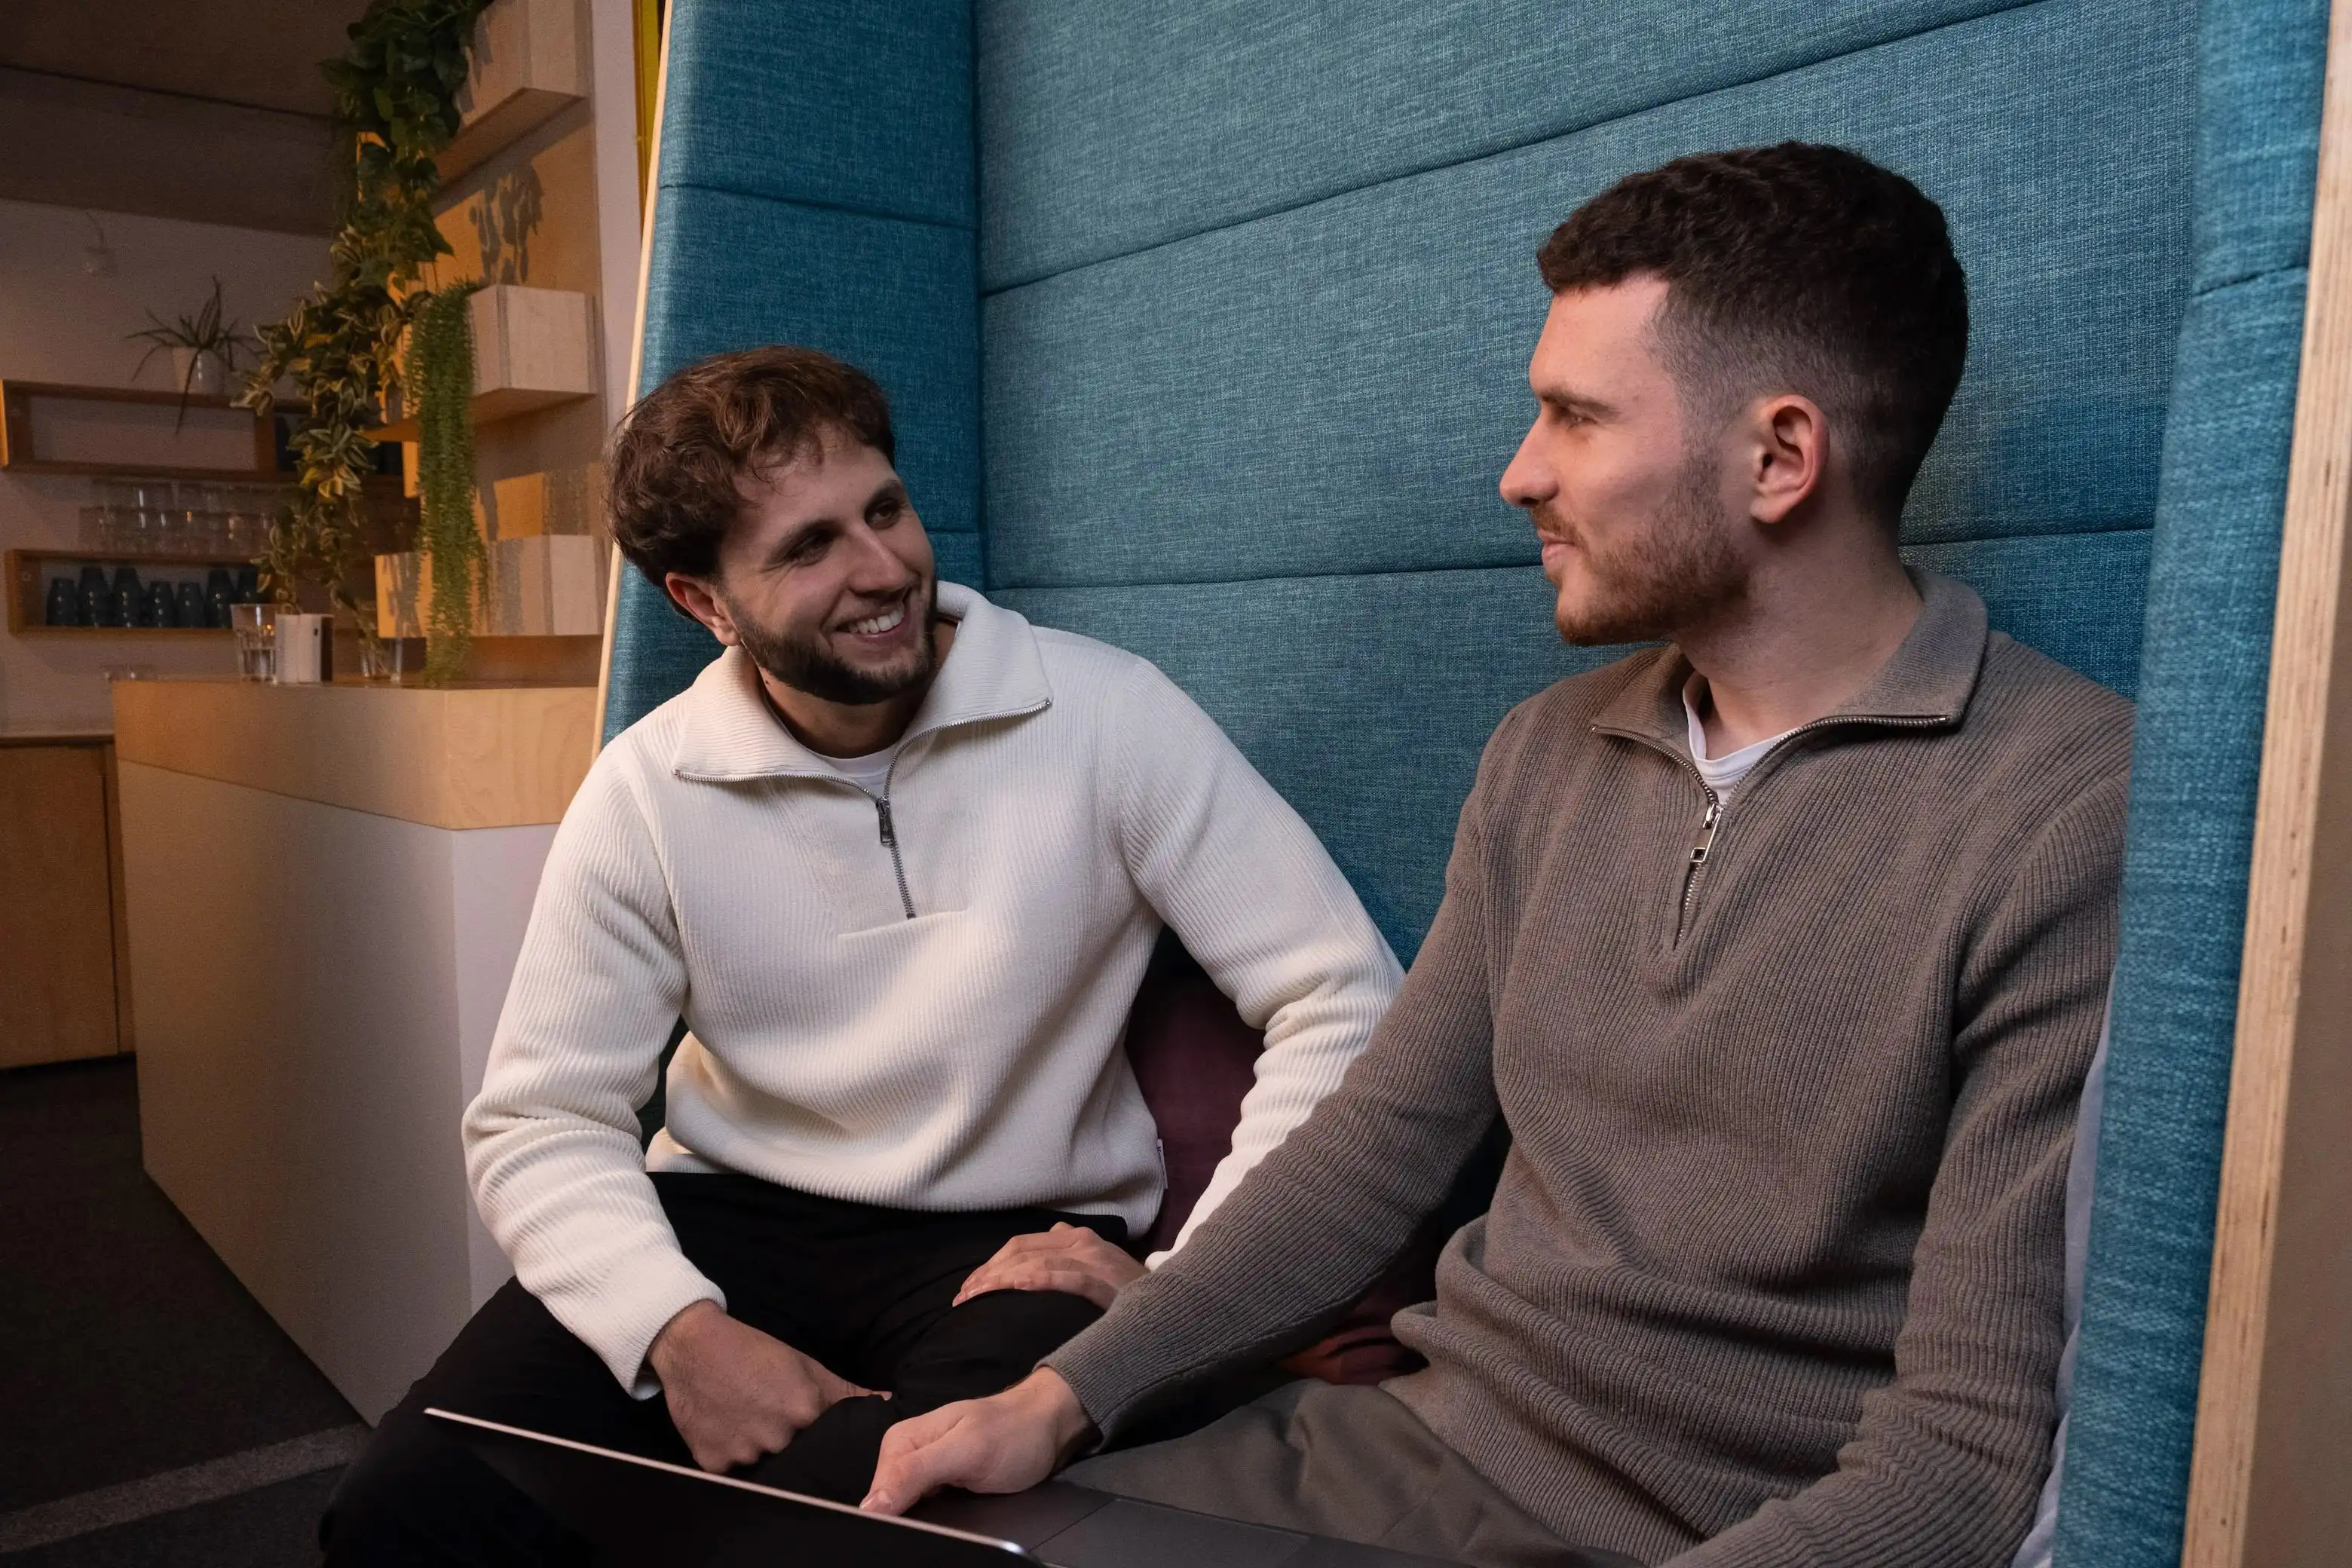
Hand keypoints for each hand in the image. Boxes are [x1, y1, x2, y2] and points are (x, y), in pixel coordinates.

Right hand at [646, 1300, 876, 1471]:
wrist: (693, 1346)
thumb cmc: (753, 1352)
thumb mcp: (805, 1366)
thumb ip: (846, 1392)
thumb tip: (887, 1403)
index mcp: (804, 1412)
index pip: (827, 1445)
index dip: (823, 1444)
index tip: (816, 1439)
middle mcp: (776, 1438)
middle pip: (796, 1460)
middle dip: (791, 1449)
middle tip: (773, 1425)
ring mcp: (742, 1454)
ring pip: (763, 1468)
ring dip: (761, 1454)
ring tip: (749, 1426)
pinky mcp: (713, 1463)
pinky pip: (732, 1473)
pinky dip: (732, 1457)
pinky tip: (728, 1432)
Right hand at [861, 1369, 1093, 1513]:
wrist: (1048, 1427)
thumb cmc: (1013, 1433)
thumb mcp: (966, 1451)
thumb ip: (916, 1472)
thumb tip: (871, 1505)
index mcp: (901, 1441)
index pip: (876, 1495)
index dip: (886, 1519)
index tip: (904, 1536)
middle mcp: (906, 1455)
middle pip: (887, 1505)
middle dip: (902, 1521)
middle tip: (939, 1522)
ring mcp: (923, 1471)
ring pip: (904, 1510)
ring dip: (917, 1522)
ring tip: (943, 1520)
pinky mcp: (940, 1486)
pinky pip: (922, 1511)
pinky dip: (930, 1520)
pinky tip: (944, 1523)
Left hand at [953, 1222, 1146, 1308]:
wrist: (1172, 1303)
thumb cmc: (1128, 1293)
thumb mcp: (1094, 1269)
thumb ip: (1065, 1261)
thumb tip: (1033, 1260)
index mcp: (1074, 1238)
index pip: (1020, 1245)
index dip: (990, 1265)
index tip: (969, 1288)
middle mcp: (1080, 1241)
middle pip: (1019, 1251)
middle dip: (986, 1273)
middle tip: (962, 1298)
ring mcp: (1091, 1259)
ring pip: (1033, 1261)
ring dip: (998, 1279)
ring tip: (974, 1297)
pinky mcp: (1102, 1280)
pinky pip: (1062, 1276)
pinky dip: (1035, 1279)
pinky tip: (1014, 1287)